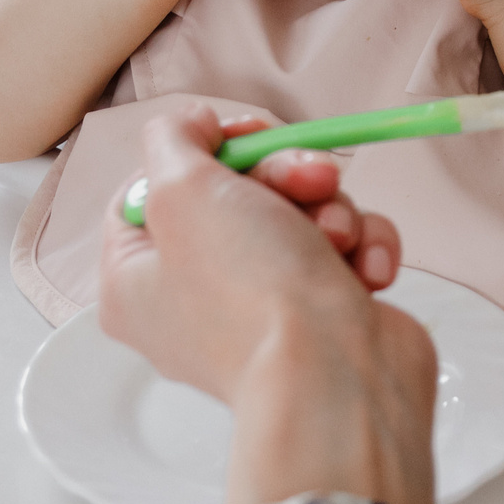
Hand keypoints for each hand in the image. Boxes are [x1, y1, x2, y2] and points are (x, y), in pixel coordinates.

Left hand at [97, 105, 439, 503]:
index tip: (242, 137)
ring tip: (340, 238)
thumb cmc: (249, 292)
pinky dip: (363, 249)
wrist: (336, 378)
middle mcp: (192, 300)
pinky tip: (368, 270)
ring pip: (300, 216)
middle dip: (285, 177)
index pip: (153, 188)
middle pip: (236, 195)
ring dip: (331, 211)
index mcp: (135, 280)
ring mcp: (262, 311)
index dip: (204, 150)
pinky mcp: (325, 317)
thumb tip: (192, 125)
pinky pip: (345, 252)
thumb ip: (172, 138)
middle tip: (311, 181)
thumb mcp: (182, 189)